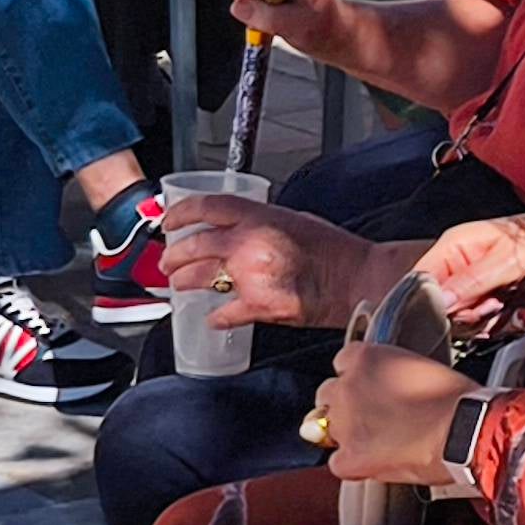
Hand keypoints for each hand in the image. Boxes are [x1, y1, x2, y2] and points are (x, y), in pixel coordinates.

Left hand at [160, 196, 379, 331]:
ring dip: (185, 282)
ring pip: (201, 278)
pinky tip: (213, 318)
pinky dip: (216, 317)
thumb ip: (260, 222)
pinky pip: (225, 313)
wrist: (357, 279)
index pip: (206, 207)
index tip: (168, 221)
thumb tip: (237, 228)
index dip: (180, 213)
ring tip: (180, 285)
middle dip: (174, 255)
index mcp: (259, 216)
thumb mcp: (292, 218)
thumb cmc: (333, 250)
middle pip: (194, 245)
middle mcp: (249, 242)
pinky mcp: (259, 306)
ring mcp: (251, 276)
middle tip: (167, 262)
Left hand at [310, 340, 476, 485]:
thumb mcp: (419, 367)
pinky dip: (353, 465)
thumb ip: (392, 373)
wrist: (466, 431)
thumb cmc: (456, 399)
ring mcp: (345, 423)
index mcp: (364, 358)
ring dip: (346, 434)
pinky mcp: (351, 457)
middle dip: (345, 405)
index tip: (371, 387)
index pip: (343, 362)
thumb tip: (389, 388)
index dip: (359, 378)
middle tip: (372, 416)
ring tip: (376, 442)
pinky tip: (375, 464)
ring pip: (325, 428)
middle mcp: (347, 386)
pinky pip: (337, 462)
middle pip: (328, 395)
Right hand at [410, 212, 524, 322]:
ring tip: (497, 305)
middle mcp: (453, 262)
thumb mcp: (505, 261)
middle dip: (459, 311)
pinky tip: (498, 312)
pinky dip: (482, 320)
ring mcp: (465, 279)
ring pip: (453, 311)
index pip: (420, 277)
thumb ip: (472, 280)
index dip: (429, 299)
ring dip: (474, 317)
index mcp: (452, 245)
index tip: (449, 313)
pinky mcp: (477, 293)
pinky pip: (469, 314)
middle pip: (436, 299)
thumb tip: (442, 301)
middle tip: (486, 307)